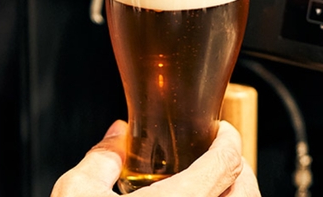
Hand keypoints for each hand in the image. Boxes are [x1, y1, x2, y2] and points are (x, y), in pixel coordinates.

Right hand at [51, 120, 260, 196]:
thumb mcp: (76, 193)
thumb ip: (102, 159)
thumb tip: (117, 136)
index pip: (226, 163)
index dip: (228, 139)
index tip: (220, 132)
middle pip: (245, 192)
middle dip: (236, 169)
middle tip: (216, 158)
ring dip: (231, 196)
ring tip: (207, 188)